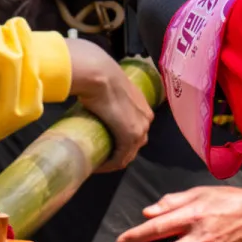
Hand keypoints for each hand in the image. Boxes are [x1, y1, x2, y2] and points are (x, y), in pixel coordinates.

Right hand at [67, 39, 153, 171]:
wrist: (100, 75)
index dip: (120, 142)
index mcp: (143, 108)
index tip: (104, 145)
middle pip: (133, 145)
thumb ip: (110, 98)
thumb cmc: (101, 77)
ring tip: (97, 161)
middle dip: (117, 153)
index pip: (135, 132)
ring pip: (128, 154)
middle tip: (99, 154)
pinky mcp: (130, 137)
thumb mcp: (111, 90)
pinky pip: (120, 159)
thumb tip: (94, 101)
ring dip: (113, 161)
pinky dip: (109, 165)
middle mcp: (146, 120)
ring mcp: (140, 129)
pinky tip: (97, 166)